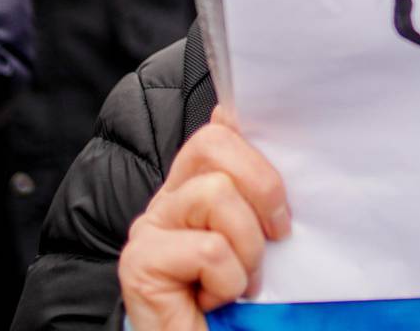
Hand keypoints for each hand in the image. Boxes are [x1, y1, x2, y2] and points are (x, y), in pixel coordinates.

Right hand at [121, 106, 290, 330]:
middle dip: (262, 188)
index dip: (254, 151)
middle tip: (277, 237)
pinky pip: (209, 249)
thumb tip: (228, 113)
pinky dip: (228, 281)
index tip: (278, 199)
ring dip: (247, 247)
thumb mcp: (256, 238)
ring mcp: (149, 229)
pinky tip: (212, 303)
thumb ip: (249, 188)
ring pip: (217, 194)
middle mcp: (165, 201)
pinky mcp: (140, 262)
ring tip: (239, 282)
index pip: (216, 135)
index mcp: (192, 188)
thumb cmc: (236, 307)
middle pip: (214, 147)